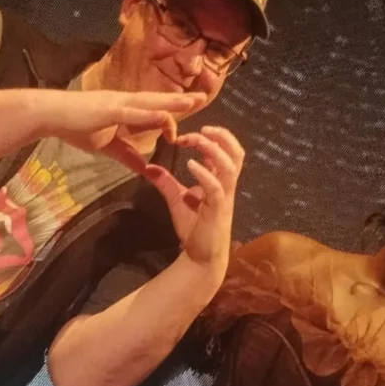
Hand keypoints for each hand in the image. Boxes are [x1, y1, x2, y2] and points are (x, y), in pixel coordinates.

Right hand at [41, 89, 204, 172]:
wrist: (51, 115)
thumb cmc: (74, 126)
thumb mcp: (107, 146)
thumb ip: (126, 155)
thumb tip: (143, 168)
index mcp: (125, 110)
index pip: (154, 110)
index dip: (173, 110)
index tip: (191, 111)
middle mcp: (125, 102)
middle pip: (159, 101)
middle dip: (181, 100)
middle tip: (203, 97)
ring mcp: (118, 104)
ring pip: (151, 102)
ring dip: (173, 102)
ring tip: (193, 101)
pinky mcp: (110, 110)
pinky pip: (135, 112)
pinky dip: (151, 115)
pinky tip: (166, 116)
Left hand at [142, 126, 243, 273]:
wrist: (201, 257)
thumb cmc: (194, 229)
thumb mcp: (176, 200)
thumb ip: (166, 182)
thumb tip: (148, 167)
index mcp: (219, 181)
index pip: (224, 151)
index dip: (209, 138)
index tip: (184, 136)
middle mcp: (226, 186)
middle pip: (236, 153)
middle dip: (222, 136)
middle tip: (202, 128)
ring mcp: (224, 197)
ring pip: (230, 167)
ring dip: (215, 150)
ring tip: (197, 140)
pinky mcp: (218, 210)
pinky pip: (217, 188)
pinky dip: (204, 173)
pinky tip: (190, 164)